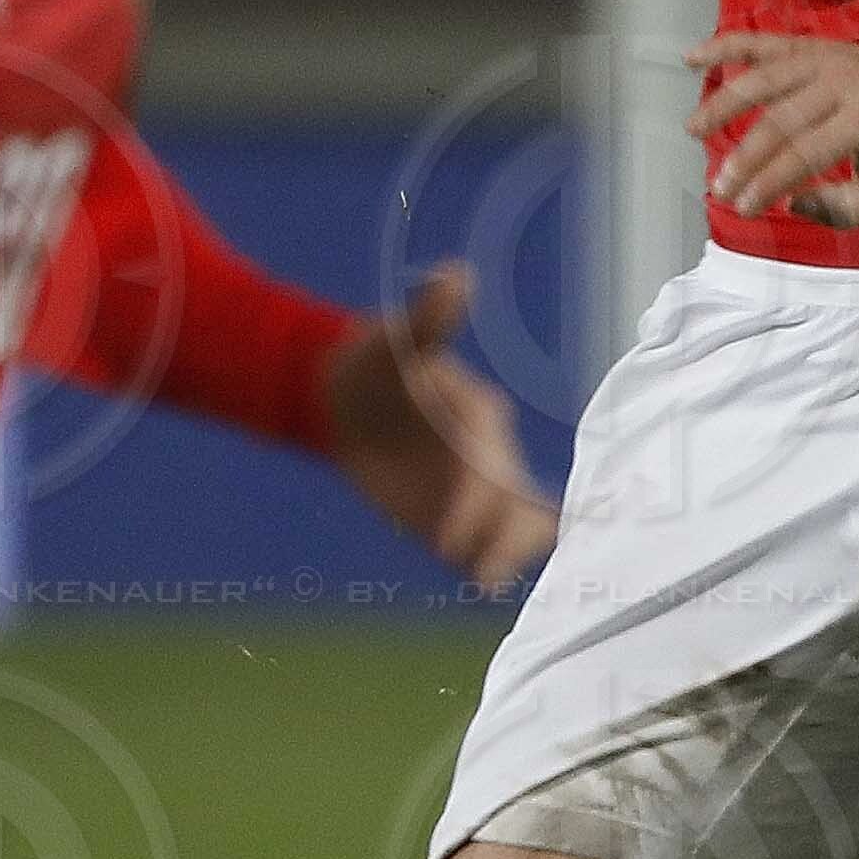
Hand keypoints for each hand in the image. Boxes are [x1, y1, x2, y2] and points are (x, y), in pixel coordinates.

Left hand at [327, 265, 554, 593]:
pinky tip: (479, 581)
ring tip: (485, 583)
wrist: (342, 396)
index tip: (448, 536)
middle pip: (516, 505)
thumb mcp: (393, 339)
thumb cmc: (372, 363)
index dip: (472, 504)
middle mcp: (486, 457)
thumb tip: (455, 275)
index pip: (486, 466)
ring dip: (505, 555)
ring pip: (510, 529)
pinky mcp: (451, 513)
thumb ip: (428, 318)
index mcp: (479, 418)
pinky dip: (485, 560)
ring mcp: (472, 489)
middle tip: (486, 577)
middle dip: (507, 542)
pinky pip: (480, 542)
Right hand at [687, 27, 858, 226]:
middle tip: (718, 189)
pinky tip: (691, 58)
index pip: (807, 152)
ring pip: (763, 76)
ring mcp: (822, 57)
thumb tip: (794, 204)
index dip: (770, 182)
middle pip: (780, 118)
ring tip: (692, 131)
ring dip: (723, 103)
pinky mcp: (806, 46)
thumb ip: (850, 208)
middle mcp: (842, 81)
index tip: (742, 208)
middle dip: (744, 157)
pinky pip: (760, 42)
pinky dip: (724, 46)